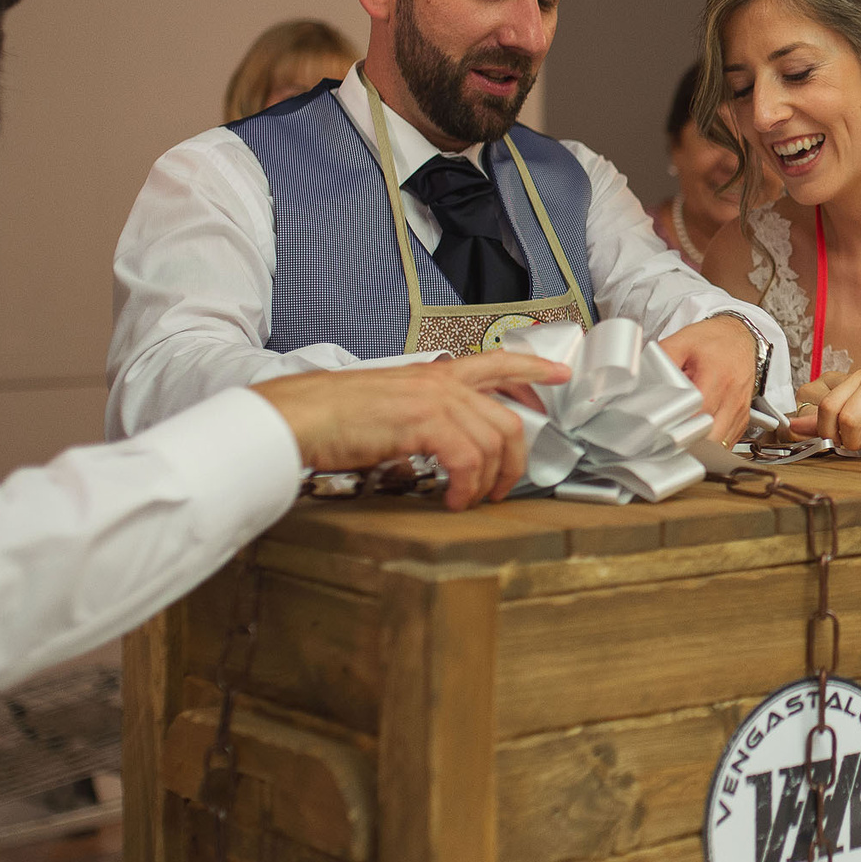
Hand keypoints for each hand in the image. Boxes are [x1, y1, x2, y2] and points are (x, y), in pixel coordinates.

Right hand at [252, 351, 567, 510]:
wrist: (299, 416)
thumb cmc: (333, 417)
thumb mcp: (389, 406)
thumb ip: (421, 417)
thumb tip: (438, 446)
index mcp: (432, 374)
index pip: (495, 362)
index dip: (533, 368)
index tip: (561, 373)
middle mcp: (438, 381)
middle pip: (506, 418)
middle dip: (514, 460)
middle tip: (503, 488)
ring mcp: (432, 398)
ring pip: (492, 441)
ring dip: (487, 480)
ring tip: (470, 500)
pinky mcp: (422, 421)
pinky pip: (467, 458)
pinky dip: (465, 486)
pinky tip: (453, 500)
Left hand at [659, 316, 759, 444]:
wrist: (740, 337)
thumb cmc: (713, 340)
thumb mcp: (682, 341)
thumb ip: (662, 359)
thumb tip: (644, 377)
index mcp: (717, 375)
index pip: (699, 412)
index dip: (680, 424)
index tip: (665, 428)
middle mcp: (733, 395)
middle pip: (711, 436)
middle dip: (690, 441)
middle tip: (672, 436)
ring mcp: (741, 409)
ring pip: (721, 444)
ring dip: (701, 445)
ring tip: (685, 435)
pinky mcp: (744, 417)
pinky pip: (729, 441)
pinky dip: (713, 442)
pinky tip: (701, 433)